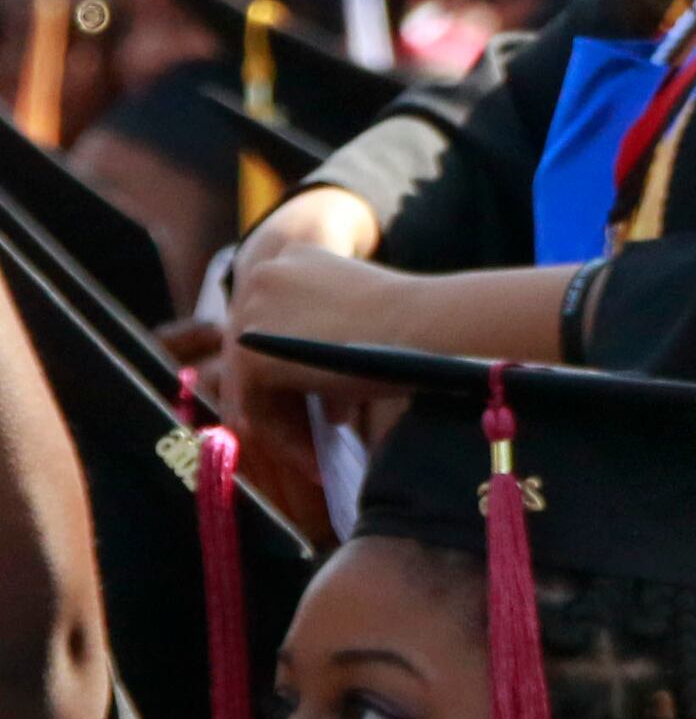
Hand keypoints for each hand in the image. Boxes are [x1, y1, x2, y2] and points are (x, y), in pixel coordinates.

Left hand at [218, 235, 400, 529]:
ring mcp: (250, 314)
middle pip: (257, 355)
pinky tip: (317, 462)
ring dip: (288, 428)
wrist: (424, 324)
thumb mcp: (358, 316)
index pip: (274, 324)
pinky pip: (255, 410)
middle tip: (319, 444)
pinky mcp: (249, 354)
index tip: (325, 408)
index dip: (295, 371)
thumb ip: (326, 337)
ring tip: (321, 461)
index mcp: (292, 257)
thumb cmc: (413, 322)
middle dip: (289, 404)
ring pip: (252, 386)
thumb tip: (319, 405)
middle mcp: (260, 276)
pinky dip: (285, 439)